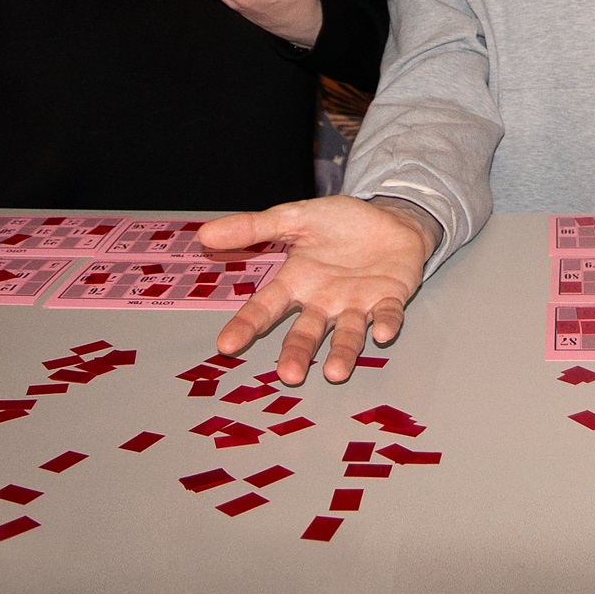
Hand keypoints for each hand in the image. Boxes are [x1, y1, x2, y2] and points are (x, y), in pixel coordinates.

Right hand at [197, 197, 434, 384]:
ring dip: (342, 353)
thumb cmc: (340, 224)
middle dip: (297, 353)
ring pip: (347, 335)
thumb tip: (204, 235)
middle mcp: (324, 302)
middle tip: (289, 375)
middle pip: (306, 333)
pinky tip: (383, 334)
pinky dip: (387, 324)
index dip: (246, 326)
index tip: (226, 346)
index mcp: (297, 283)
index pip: (265, 308)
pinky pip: (388, 315)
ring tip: (335, 372)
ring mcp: (357, 305)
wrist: (390, 218)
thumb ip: (254, 228)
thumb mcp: (295, 218)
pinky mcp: (389, 299)